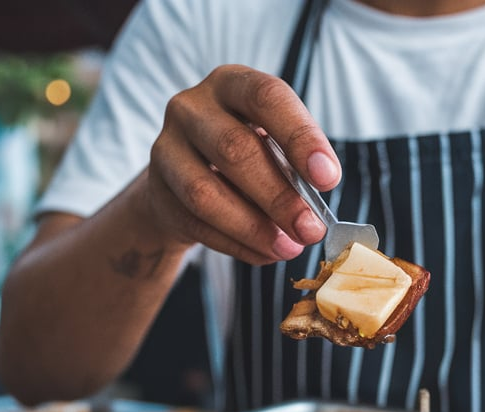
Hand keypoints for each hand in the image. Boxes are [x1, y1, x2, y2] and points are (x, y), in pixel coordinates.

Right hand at [146, 64, 340, 265]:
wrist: (185, 178)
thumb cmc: (245, 155)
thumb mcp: (272, 145)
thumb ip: (294, 169)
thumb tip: (313, 215)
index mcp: (232, 84)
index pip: (267, 97)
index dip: (300, 137)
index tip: (328, 178)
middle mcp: (192, 108)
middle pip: (234, 150)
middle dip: (279, 196)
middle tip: (310, 230)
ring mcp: (166, 148)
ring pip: (205, 194)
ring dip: (253, 228)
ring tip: (288, 249)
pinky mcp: (156, 191)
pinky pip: (196, 224)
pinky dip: (235, 244)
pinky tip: (264, 254)